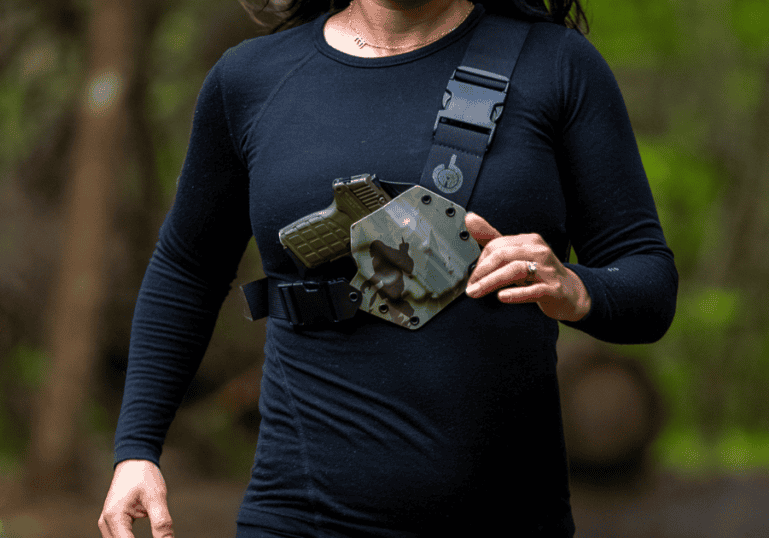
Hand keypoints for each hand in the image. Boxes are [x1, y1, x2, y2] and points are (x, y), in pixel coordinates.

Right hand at [98, 459, 174, 537]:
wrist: (135, 461)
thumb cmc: (144, 475)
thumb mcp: (156, 497)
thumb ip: (162, 522)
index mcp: (115, 517)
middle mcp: (106, 523)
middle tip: (162, 537)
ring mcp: (107, 523)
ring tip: (158, 535)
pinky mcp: (112, 522)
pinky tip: (151, 537)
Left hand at [464, 213, 590, 321]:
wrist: (570, 293)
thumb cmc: (539, 273)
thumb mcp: (516, 255)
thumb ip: (492, 238)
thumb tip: (470, 218)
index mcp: (528, 241)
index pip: (496, 245)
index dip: (480, 262)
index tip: (472, 278)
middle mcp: (539, 252)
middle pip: (503, 255)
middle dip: (482, 271)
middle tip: (470, 287)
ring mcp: (548, 270)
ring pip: (516, 270)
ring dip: (492, 282)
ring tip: (477, 292)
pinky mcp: (554, 290)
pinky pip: (534, 290)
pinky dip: (516, 293)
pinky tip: (502, 297)